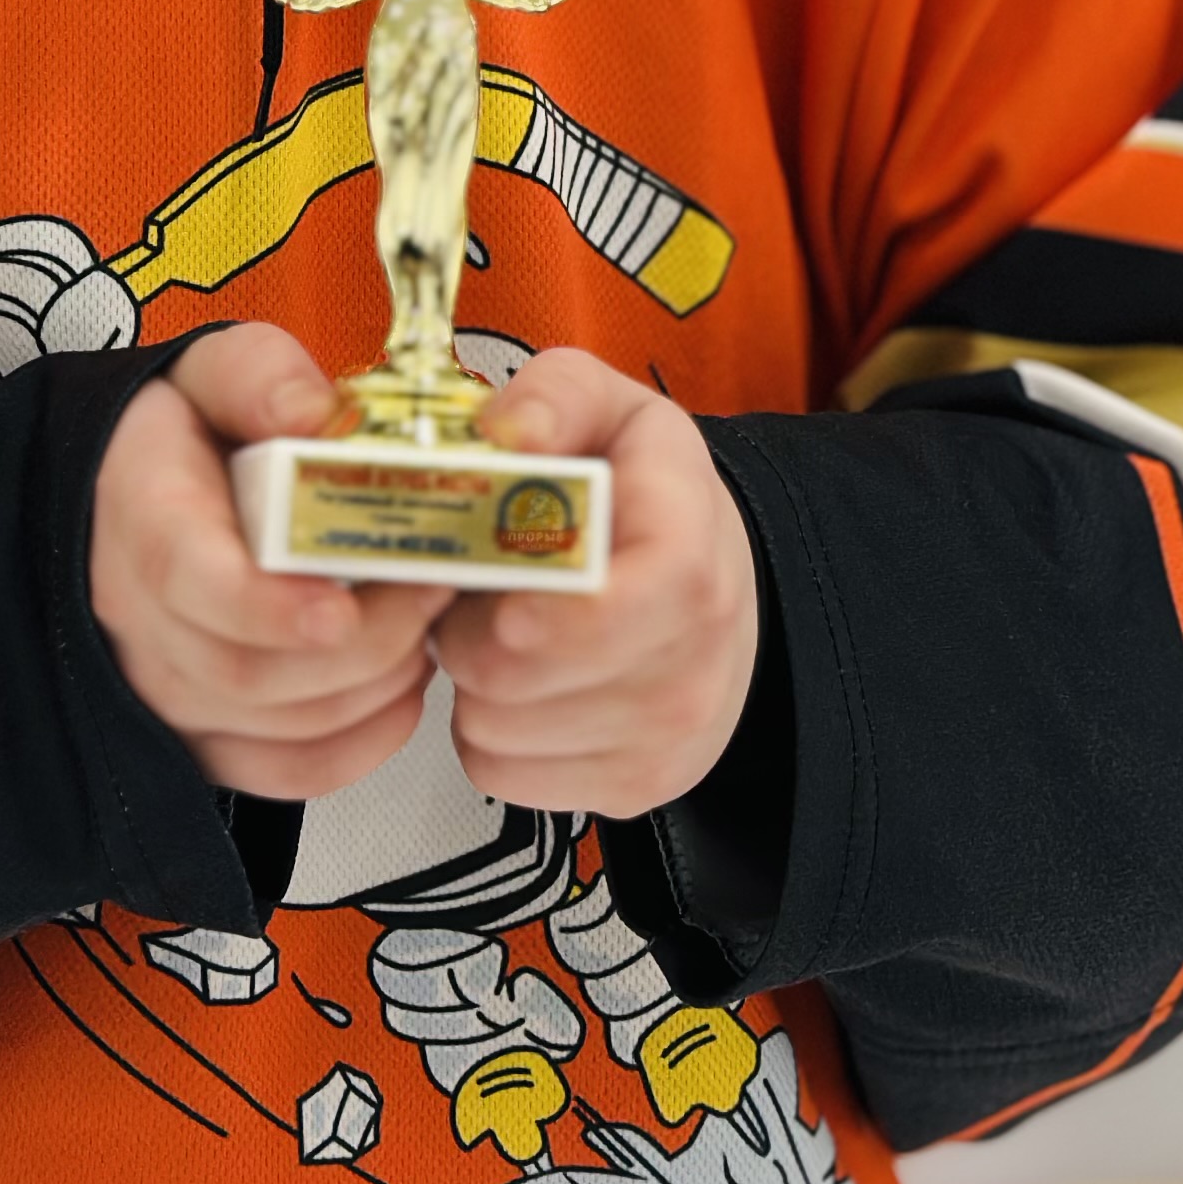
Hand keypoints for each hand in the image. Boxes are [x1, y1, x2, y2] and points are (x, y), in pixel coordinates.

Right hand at [90, 323, 453, 799]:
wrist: (133, 493)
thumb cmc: (187, 436)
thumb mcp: (215, 371)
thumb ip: (260, 377)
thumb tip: (310, 413)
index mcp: (142, 515)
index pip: (189, 581)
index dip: (270, 606)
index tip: (343, 605)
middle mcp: (139, 618)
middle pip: (248, 672)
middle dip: (363, 643)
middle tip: (435, 589)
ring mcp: (166, 688)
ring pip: (274, 730)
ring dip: (372, 689)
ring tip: (427, 629)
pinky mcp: (202, 736)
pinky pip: (283, 774)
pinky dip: (360, 746)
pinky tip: (402, 691)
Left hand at [434, 350, 758, 817]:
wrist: (715, 578)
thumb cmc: (646, 492)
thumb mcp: (609, 408)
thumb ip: (553, 397)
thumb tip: (505, 433)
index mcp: (687, 552)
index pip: (597, 610)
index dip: (522, 604)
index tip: (489, 578)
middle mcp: (692, 657)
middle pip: (517, 677)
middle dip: (467, 629)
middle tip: (479, 590)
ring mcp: (669, 733)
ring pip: (496, 732)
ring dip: (475, 683)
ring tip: (505, 630)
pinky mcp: (636, 786)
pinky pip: (504, 776)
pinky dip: (492, 735)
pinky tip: (522, 683)